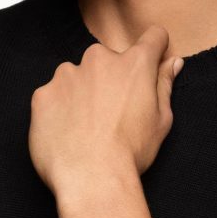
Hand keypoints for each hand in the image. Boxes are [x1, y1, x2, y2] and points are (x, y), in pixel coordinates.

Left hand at [28, 25, 183, 195]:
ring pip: (77, 76)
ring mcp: (67, 74)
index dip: (155, 50)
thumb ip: (165, 84)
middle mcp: (99, 59)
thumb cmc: (131, 153)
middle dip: (111, 79)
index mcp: (134, 64)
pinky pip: (53, 96)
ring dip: (82, 93)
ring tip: (86, 128)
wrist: (91, 179)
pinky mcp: (43, 94)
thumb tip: (173, 62)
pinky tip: (67, 134)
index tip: (151, 65)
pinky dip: (59, 110)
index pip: (152, 38)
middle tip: (111, 114)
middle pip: (109, 60)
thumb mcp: (161, 120)